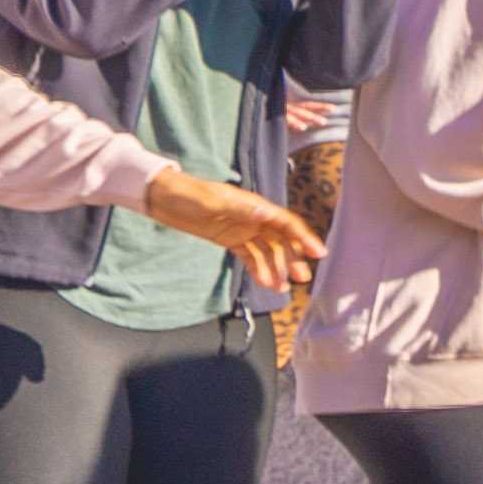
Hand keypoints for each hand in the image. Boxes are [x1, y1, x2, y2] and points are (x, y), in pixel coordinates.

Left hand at [141, 167, 319, 299]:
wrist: (164, 198)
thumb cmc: (188, 194)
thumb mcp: (213, 201)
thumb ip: (240, 209)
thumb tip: (268, 213)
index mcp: (255, 206)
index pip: (286, 223)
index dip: (304, 237)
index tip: (318, 253)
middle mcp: (254, 218)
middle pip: (281, 240)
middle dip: (293, 259)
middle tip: (302, 278)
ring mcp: (243, 230)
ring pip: (268, 251)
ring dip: (276, 268)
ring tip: (281, 288)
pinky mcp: (230, 240)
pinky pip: (250, 256)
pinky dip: (258, 269)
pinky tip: (264, 282)